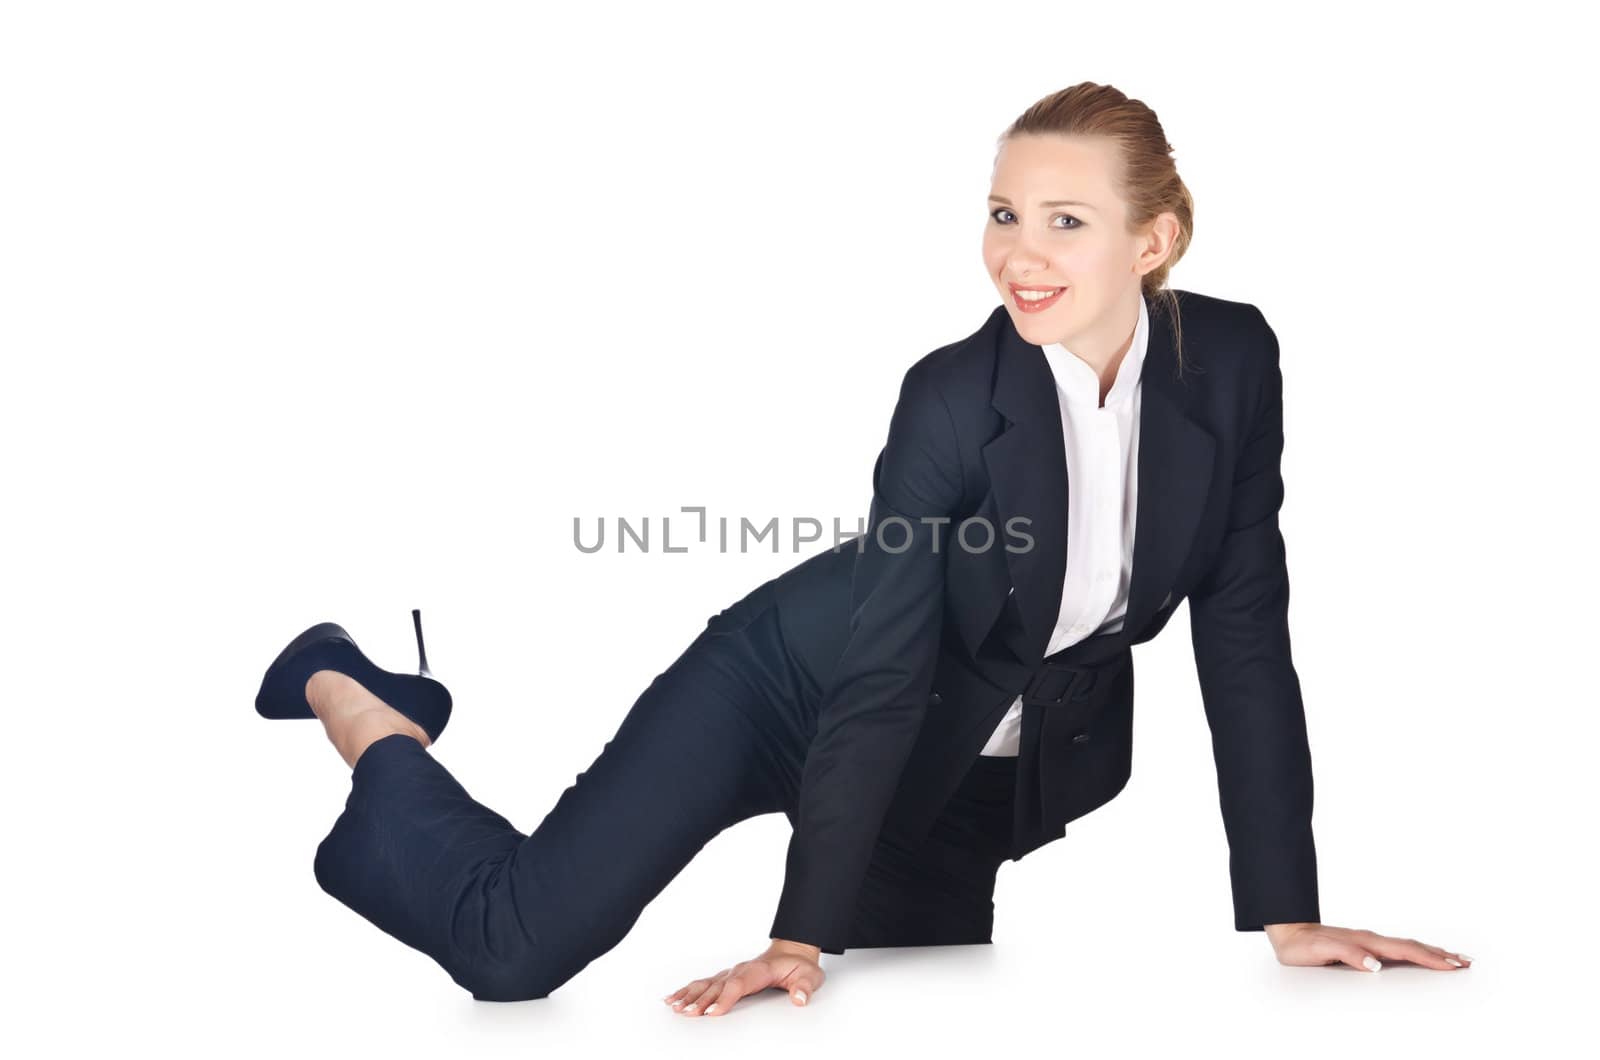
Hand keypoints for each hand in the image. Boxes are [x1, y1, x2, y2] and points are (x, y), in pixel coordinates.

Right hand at [662, 939, 825, 1016]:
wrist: (792, 952)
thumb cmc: (799, 966)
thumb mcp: (810, 976)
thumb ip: (805, 987)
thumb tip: (799, 998)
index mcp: (758, 970)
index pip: (738, 984)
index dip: (725, 998)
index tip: (713, 1012)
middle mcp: (740, 970)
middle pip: (717, 986)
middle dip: (701, 1000)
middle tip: (688, 1013)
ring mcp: (731, 973)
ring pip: (707, 984)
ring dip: (690, 995)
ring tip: (675, 1006)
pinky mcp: (726, 977)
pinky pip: (704, 983)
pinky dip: (688, 990)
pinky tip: (674, 998)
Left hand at [1263, 922, 1472, 971]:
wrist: (1287, 932)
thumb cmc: (1302, 945)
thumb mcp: (1321, 951)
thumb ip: (1348, 955)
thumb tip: (1376, 965)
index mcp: (1366, 942)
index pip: (1405, 951)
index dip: (1429, 958)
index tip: (1453, 964)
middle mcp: (1370, 940)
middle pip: (1412, 946)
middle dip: (1440, 955)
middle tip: (1467, 962)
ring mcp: (1368, 942)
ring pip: (1407, 946)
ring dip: (1431, 952)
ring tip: (1453, 958)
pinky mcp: (1363, 946)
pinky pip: (1396, 949)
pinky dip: (1413, 952)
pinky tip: (1417, 956)